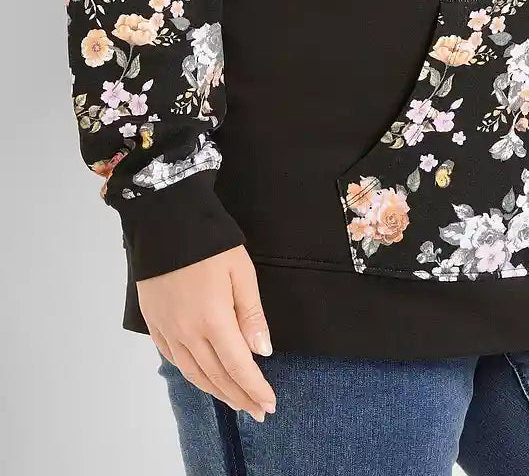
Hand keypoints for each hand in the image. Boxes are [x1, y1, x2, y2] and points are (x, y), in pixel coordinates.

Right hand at [139, 244, 276, 421]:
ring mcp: (167, 330)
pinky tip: (203, 377)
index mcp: (213, 320)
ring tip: (236, 402)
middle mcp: (187, 333)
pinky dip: (192, 374)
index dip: (255, 388)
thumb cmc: (209, 243)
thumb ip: (251, 315)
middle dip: (240, 397)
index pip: (239, 367)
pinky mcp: (154, 324)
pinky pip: (174, 359)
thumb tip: (263, 351)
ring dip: (217, 392)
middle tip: (258, 411)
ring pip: (194, 374)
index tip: (270, 403)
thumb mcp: (241, 272)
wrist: (164, 221)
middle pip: (217, 376)